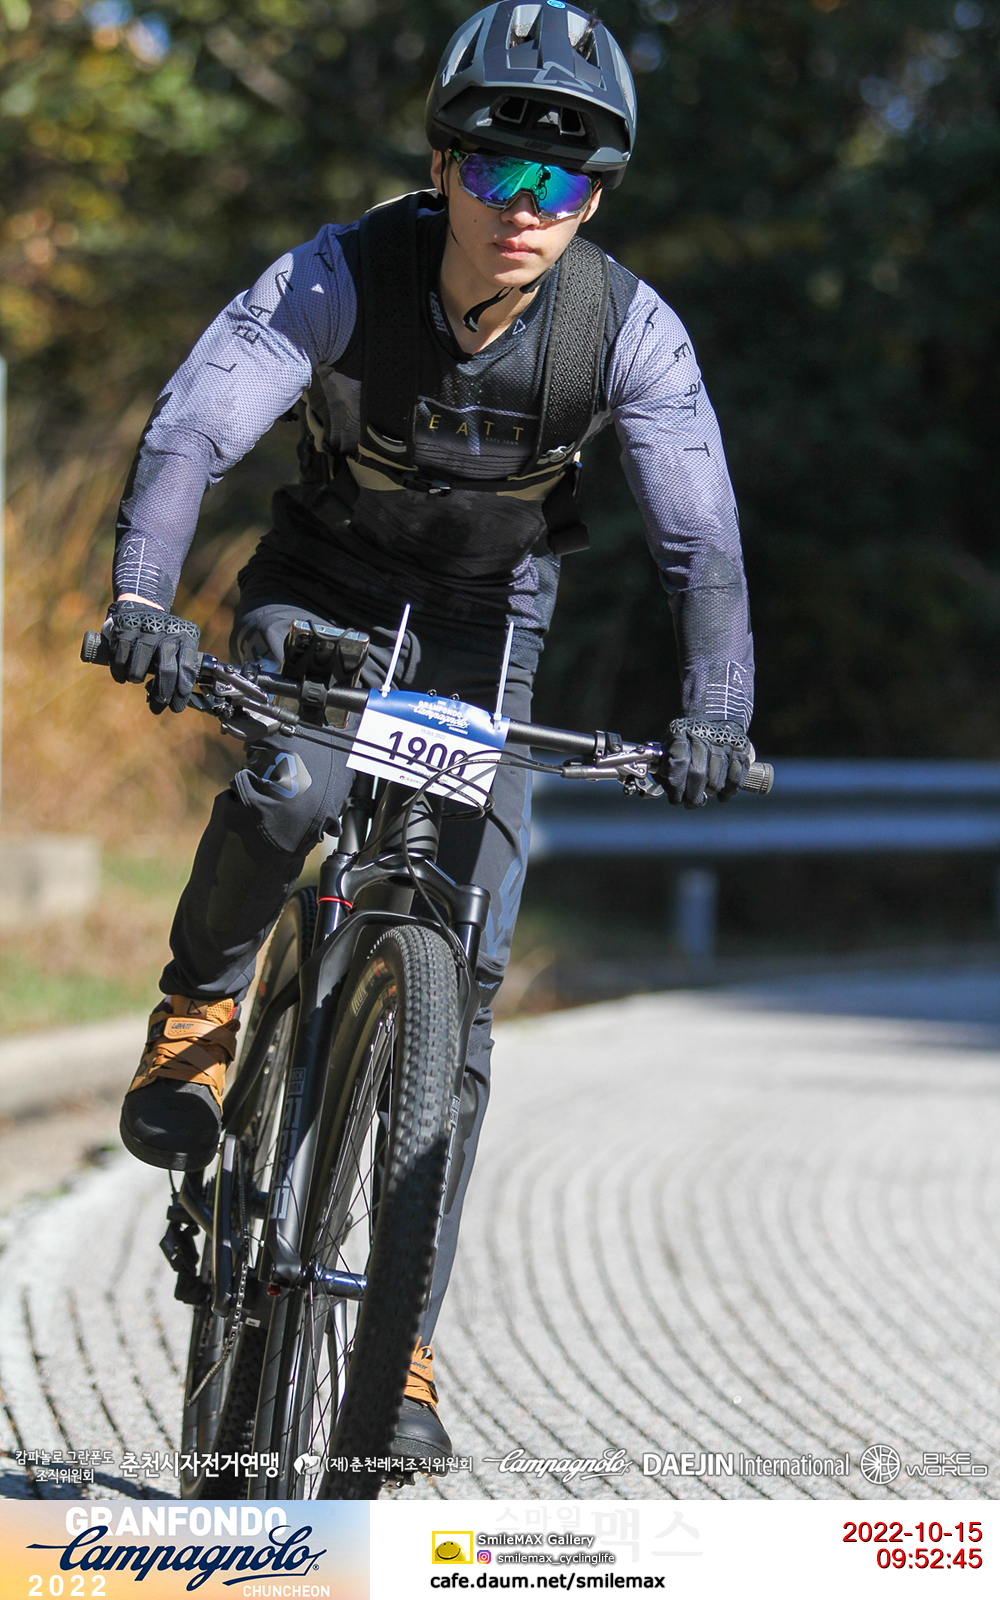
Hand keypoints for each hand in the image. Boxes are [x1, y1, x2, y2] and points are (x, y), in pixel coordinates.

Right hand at [101, 600, 199, 714]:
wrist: (140, 607)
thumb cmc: (162, 638)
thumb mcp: (178, 646)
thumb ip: (180, 668)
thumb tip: (178, 700)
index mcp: (186, 637)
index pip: (187, 667)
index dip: (182, 690)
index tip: (176, 706)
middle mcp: (167, 632)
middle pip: (166, 670)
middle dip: (162, 694)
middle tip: (157, 707)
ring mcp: (145, 630)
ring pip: (139, 666)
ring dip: (137, 678)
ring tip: (136, 679)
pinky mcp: (124, 629)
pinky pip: (120, 658)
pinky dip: (120, 672)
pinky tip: (122, 676)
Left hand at [660, 716, 751, 807]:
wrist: (714, 722)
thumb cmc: (687, 743)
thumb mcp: (669, 747)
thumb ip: (664, 767)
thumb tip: (669, 788)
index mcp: (681, 734)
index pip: (679, 762)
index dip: (677, 784)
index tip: (675, 798)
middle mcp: (703, 736)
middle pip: (698, 772)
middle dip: (693, 795)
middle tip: (690, 803)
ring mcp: (724, 743)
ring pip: (718, 776)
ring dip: (711, 791)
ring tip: (706, 793)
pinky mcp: (741, 750)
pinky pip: (736, 776)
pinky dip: (729, 790)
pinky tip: (721, 795)